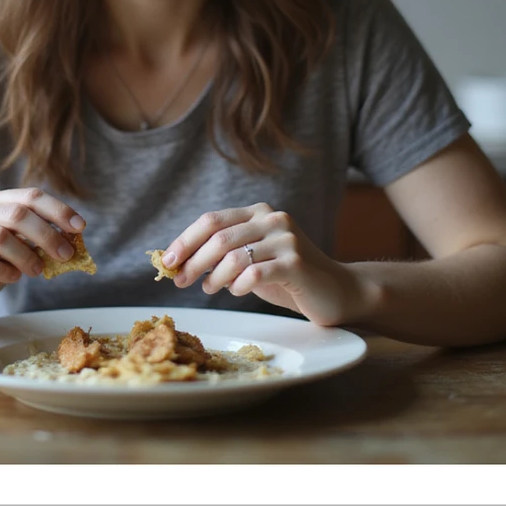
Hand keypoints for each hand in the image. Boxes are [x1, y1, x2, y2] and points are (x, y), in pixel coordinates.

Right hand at [0, 188, 84, 327]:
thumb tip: (68, 242)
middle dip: (47, 234)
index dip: (57, 209)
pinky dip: (1, 271)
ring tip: (38, 271)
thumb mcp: (6, 255)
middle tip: (66, 254)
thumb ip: (29, 244)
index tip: (80, 227)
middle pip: (17, 213)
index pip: (28, 196)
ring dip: (26, 255)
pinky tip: (11, 278)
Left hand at [161, 203, 368, 326]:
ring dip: (214, 277)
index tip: (167, 261)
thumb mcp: (253, 259)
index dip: (185, 240)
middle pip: (219, 237)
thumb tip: (179, 261)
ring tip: (209, 289)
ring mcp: (286, 239)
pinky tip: (237, 292)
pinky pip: (255, 273)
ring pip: (234, 256)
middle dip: (193, 261)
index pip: (212, 220)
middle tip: (180, 281)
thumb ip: (224, 255)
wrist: (337, 291)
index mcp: (258, 212)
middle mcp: (273, 219)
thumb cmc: (288, 277)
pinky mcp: (296, 263)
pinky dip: (239, 285)